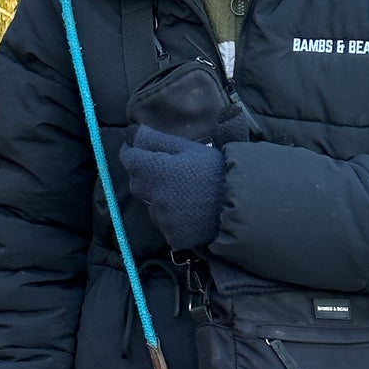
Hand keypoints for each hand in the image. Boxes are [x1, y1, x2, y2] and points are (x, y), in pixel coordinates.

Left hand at [119, 125, 225, 250]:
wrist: (240, 204)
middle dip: (146, 174)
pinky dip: (171, 216)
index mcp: (155, 170)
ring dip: (159, 196)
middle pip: (137, 182)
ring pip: (150, 203)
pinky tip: (187, 210)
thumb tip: (131, 133)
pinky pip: (163, 223)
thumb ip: (156, 140)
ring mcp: (161, 218)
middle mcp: (153, 195)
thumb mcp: (189, 148)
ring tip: (183, 192)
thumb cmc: (215, 170)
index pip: (128, 158)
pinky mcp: (171, 236)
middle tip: (169, 170)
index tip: (139, 148)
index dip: (132, 151)